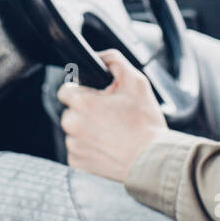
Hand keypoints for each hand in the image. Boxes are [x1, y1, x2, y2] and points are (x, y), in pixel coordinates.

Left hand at [56, 49, 168, 182]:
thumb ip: (113, 60)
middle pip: (70, 111)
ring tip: (111, 134)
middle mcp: (72, 125)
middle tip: (109, 116)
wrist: (153, 161)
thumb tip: (99, 56)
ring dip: (87, 131)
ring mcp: (73, 146)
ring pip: (74, 132)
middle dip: (86, 111)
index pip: (65, 89)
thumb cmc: (145, 123)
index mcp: (82, 103)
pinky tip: (107, 148)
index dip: (82, 91)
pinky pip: (78, 151)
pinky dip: (89, 149)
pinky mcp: (77, 164)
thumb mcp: (136, 81)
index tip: (96, 98)